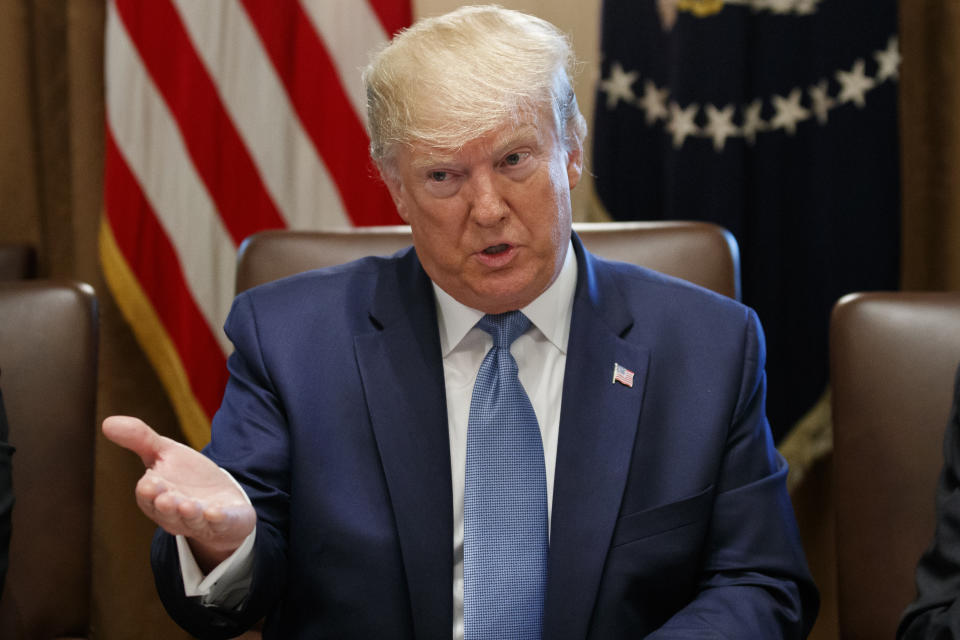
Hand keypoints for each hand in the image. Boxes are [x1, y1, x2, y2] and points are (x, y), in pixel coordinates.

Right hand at [102, 415, 255, 569]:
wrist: (221, 500)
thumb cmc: (186, 477)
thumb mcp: (165, 453)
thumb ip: (140, 439)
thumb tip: (106, 422)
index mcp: (156, 497)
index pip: (148, 495)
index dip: (149, 490)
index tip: (149, 482)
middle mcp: (175, 513)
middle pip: (167, 511)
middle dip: (166, 506)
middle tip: (165, 498)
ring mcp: (200, 520)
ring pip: (192, 520)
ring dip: (190, 514)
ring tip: (189, 506)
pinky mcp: (225, 523)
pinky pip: (220, 524)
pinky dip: (218, 520)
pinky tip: (216, 513)